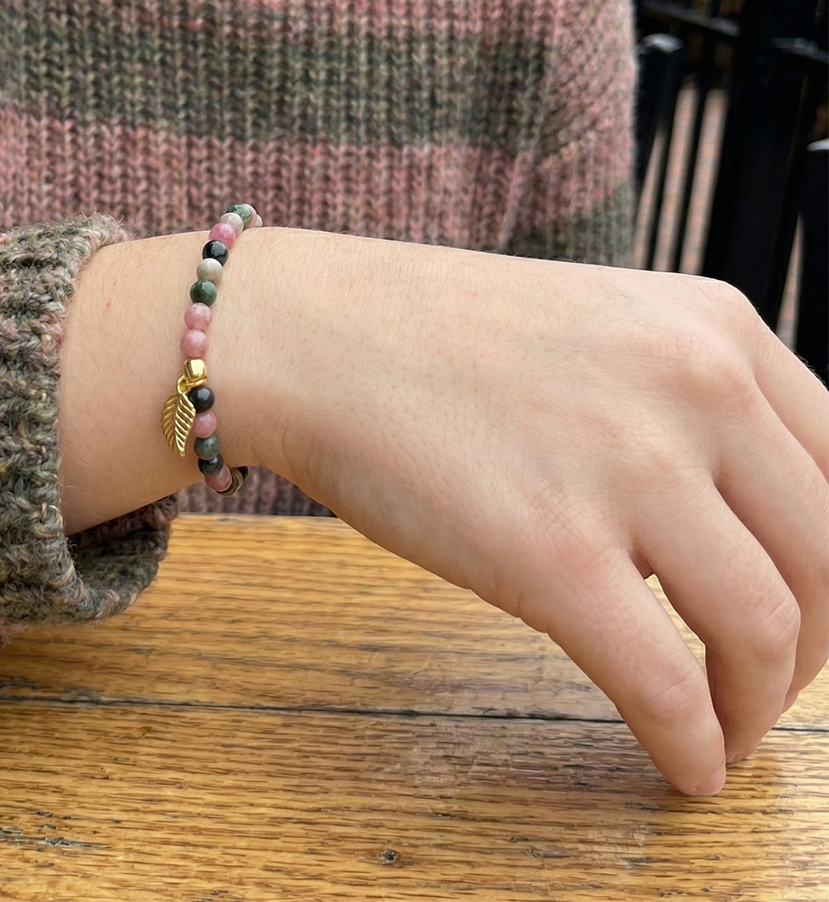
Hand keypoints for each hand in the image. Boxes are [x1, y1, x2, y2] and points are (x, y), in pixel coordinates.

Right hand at [222, 230, 828, 794]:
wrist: (311, 335)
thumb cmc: (431, 337)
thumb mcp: (597, 328)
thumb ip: (681, 402)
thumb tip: (730, 524)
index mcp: (716, 326)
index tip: (810, 613)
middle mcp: (695, 385)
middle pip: (826, 559)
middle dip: (809, 649)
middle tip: (768, 685)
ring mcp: (627, 467)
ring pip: (764, 630)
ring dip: (755, 707)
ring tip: (722, 732)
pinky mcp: (553, 552)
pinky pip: (665, 683)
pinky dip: (691, 742)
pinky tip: (681, 763)